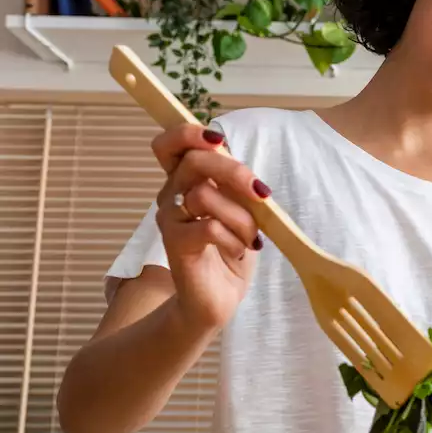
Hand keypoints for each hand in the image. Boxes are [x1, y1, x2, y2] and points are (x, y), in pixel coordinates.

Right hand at [151, 125, 267, 330]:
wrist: (216, 299)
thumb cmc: (230, 250)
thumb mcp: (241, 211)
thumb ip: (235, 186)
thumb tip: (246, 170)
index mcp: (186, 182)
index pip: (169, 144)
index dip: (189, 134)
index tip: (218, 140)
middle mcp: (172, 196)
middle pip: (193, 160)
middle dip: (234, 172)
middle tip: (260, 195)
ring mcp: (170, 220)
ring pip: (205, 194)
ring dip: (241, 216)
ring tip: (250, 238)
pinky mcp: (175, 245)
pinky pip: (209, 227)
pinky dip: (233, 239)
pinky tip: (238, 251)